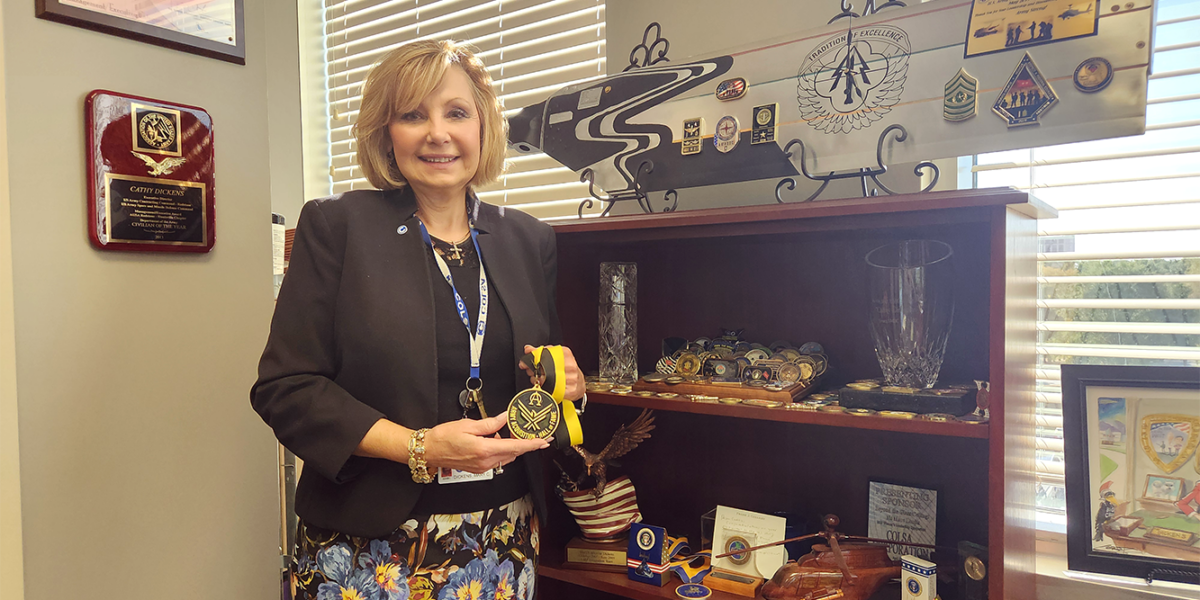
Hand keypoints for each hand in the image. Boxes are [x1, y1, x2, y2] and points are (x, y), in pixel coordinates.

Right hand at [422, 414, 547, 473]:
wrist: (429, 450)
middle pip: (513, 453)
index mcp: (484, 450)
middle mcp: (485, 462)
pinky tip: (497, 440)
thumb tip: (505, 418)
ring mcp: (482, 467)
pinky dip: (502, 450)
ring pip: (506, 457)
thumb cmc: (443, 437)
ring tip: (511, 433)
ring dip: (512, 446)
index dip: (532, 444)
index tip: (544, 441)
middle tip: (531, 433)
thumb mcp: (468, 424)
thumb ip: (490, 423)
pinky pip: (497, 459)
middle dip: (524, 444)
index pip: (515, 447)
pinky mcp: (479, 468)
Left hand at [519, 344, 584, 400]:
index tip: (525, 361)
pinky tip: (543, 386)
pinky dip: (544, 388)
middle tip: (530, 371)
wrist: (580, 383)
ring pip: (547, 380)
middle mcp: (569, 366)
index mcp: (566, 354)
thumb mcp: (556, 355)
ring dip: (537, 380)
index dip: (533, 357)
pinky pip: (552, 390)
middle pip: (545, 367)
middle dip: (533, 369)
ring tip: (537, 378)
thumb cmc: (567, 369)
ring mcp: (571, 379)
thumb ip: (541, 351)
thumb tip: (528, 349)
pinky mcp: (570, 391)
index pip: (545, 353)